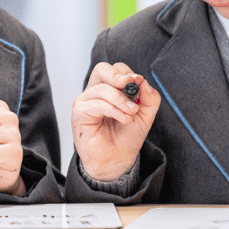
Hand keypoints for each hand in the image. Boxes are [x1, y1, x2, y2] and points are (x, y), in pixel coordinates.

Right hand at [72, 62, 160, 181]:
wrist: (118, 160)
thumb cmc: (126, 137)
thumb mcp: (145, 114)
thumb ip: (149, 97)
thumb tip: (142, 81)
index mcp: (109, 88)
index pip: (115, 69)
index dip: (127, 73)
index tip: (139, 82)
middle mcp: (95, 92)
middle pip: (102, 69)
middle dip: (118, 76)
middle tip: (131, 86)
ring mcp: (85, 102)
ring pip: (101, 88)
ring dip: (120, 100)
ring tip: (131, 112)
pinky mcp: (79, 113)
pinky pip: (96, 104)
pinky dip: (113, 110)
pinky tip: (124, 119)